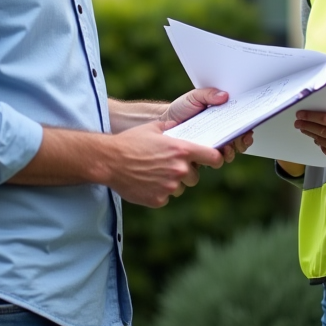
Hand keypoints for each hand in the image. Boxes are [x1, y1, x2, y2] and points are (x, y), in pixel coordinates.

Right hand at [104, 120, 223, 206]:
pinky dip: (159, 192)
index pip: (213, 157)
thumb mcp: (153, 128)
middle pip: (195, 177)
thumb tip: (181, 126)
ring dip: (172, 183)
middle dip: (186, 173)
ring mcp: (170, 186)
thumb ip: (172, 128)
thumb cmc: (130, 142)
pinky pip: (166, 197)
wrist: (109, 161)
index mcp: (181, 150)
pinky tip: (146, 182)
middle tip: (169, 166)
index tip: (214, 160)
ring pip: (180, 188)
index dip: (215, 158)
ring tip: (154, 173)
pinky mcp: (159, 199)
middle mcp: (179, 169)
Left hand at [162, 87, 252, 162]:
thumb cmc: (181, 108)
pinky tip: (213, 153)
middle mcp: (220, 134)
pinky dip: (215, 159)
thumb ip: (209, 94)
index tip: (248, 129)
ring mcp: (211, 147)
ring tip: (226, 147)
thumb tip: (224, 95)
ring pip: (228, 154)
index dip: (247, 129)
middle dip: (243, 142)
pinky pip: (211, 161)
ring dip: (231, 152)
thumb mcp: (195, 97)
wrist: (164, 121)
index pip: (240, 126)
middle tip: (240, 139)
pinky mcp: (201, 156)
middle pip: (239, 142)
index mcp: (223, 120)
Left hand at [295, 110, 325, 167]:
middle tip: (298, 123)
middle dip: (307, 126)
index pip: (324, 119)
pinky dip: (321, 145)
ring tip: (306, 130)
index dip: (310, 117)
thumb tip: (318, 116)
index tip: (300, 115)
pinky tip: (319, 140)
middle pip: (321, 131)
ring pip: (322, 142)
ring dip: (312, 135)